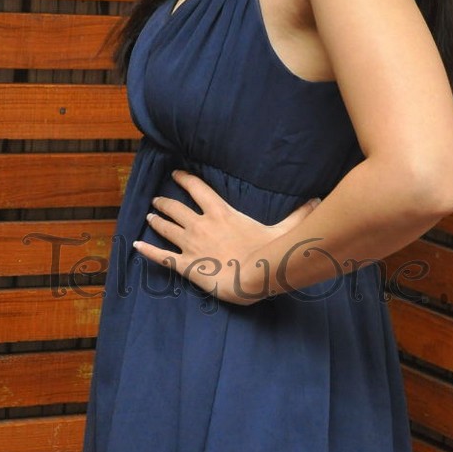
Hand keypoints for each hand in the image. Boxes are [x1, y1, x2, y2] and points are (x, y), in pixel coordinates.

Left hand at [133, 169, 319, 304]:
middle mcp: (201, 224)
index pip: (198, 189)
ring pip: (166, 227)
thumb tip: (317, 200)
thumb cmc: (268, 253)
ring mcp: (191, 245)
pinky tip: (135, 245)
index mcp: (221, 213)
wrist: (253, 277)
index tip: (176, 174)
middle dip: (165, 202)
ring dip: (156, 219)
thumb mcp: (285, 230)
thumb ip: (298, 214)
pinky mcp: (186, 266)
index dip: (185, 180)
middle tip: (157, 199)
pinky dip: (146, 250)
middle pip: (176, 208)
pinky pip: (161, 256)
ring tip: (149, 214)